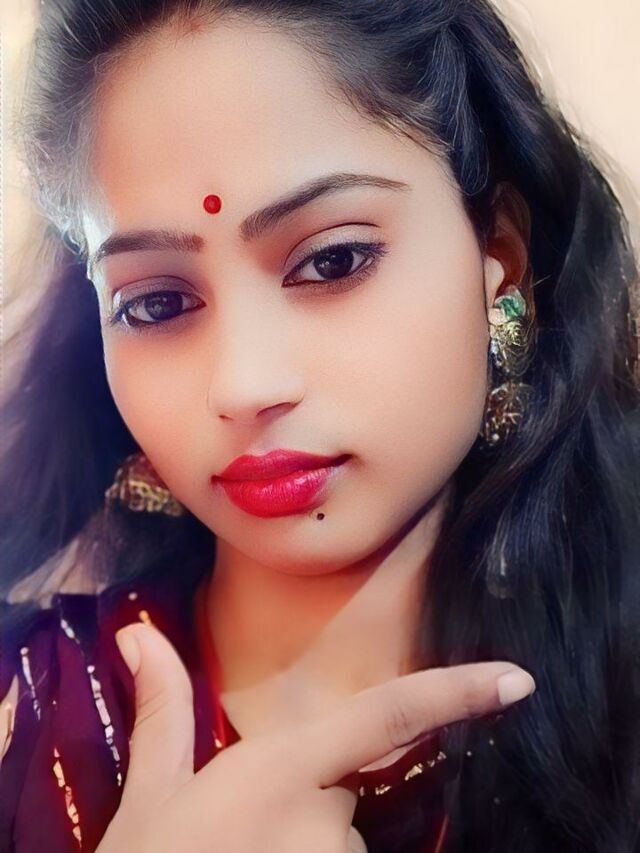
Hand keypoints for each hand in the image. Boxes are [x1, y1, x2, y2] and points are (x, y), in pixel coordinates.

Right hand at [96, 622, 534, 852]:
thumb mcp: (151, 799)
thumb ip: (163, 712)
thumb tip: (139, 634)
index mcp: (282, 772)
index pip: (384, 718)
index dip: (455, 693)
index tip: (519, 681)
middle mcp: (326, 824)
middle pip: (347, 798)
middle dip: (311, 808)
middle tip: (243, 837)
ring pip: (343, 849)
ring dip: (308, 852)